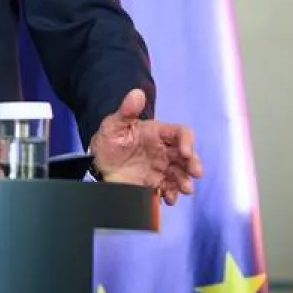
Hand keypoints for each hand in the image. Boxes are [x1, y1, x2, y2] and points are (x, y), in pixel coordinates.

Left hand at [89, 89, 203, 204]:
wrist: (97, 165)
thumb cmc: (108, 141)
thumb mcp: (113, 124)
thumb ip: (126, 111)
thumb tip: (137, 93)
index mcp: (157, 133)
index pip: (180, 133)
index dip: (187, 141)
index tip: (185, 151)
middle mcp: (164, 151)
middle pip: (186, 156)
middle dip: (193, 163)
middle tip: (195, 172)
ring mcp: (161, 168)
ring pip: (181, 173)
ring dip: (186, 181)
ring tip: (185, 189)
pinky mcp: (155, 184)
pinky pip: (169, 189)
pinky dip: (172, 194)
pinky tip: (169, 199)